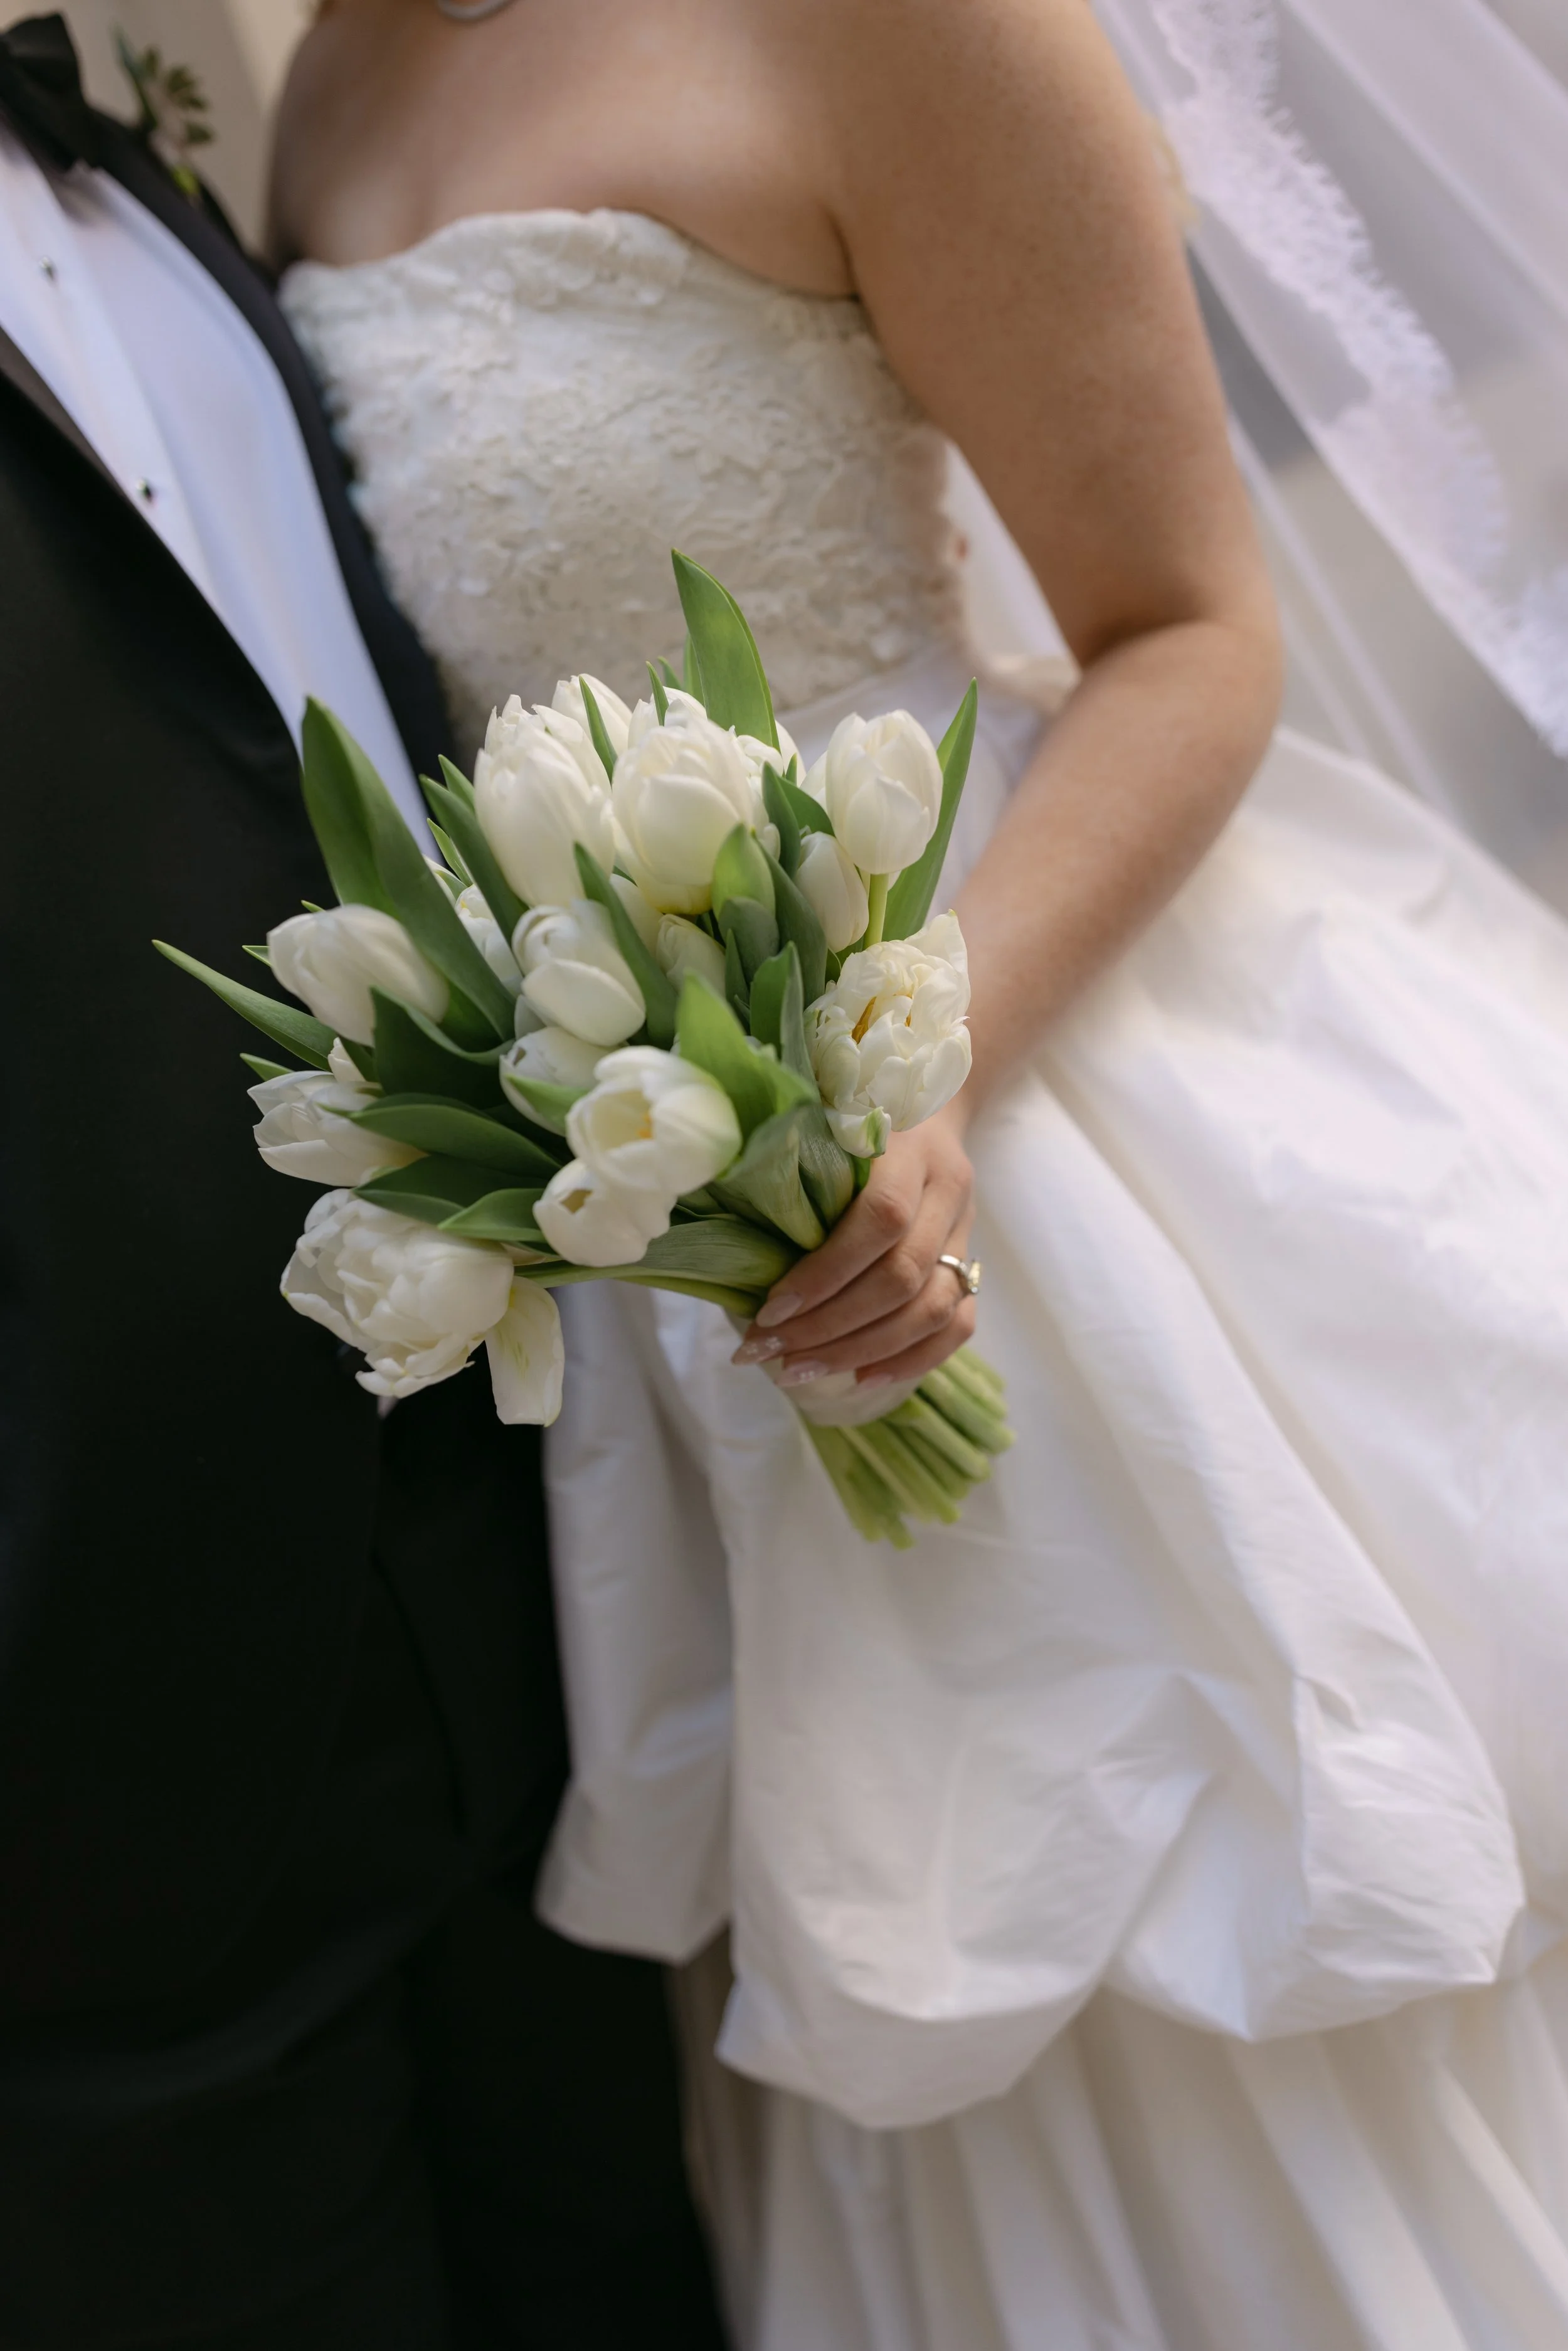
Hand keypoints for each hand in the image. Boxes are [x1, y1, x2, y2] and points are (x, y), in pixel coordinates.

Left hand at [731, 1109, 975, 1390]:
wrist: (928, 1099)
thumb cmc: (851, 1110)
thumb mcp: (822, 1116)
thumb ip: (791, 1163)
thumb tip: (727, 1238)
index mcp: (909, 1148)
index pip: (881, 1219)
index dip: (825, 1273)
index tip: (769, 1309)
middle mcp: (947, 1190)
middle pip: (903, 1276)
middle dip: (832, 1326)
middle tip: (771, 1353)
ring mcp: (965, 1230)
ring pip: (932, 1309)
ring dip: (863, 1351)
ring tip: (800, 1370)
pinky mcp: (971, 1262)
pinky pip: (958, 1324)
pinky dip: (913, 1359)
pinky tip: (862, 1378)